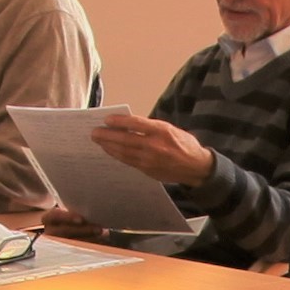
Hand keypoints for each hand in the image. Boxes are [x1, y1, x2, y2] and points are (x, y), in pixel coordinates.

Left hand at [94, 111, 211, 184]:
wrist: (196, 167)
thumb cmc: (183, 144)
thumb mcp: (170, 129)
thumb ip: (150, 127)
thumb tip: (127, 125)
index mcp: (162, 131)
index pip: (136, 124)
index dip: (119, 121)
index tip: (107, 119)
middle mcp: (155, 146)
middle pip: (125, 140)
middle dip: (107, 136)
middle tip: (94, 132)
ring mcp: (150, 160)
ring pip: (124, 152)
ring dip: (109, 146)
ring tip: (98, 141)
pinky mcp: (148, 170)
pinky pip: (128, 161)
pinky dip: (117, 155)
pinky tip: (110, 150)